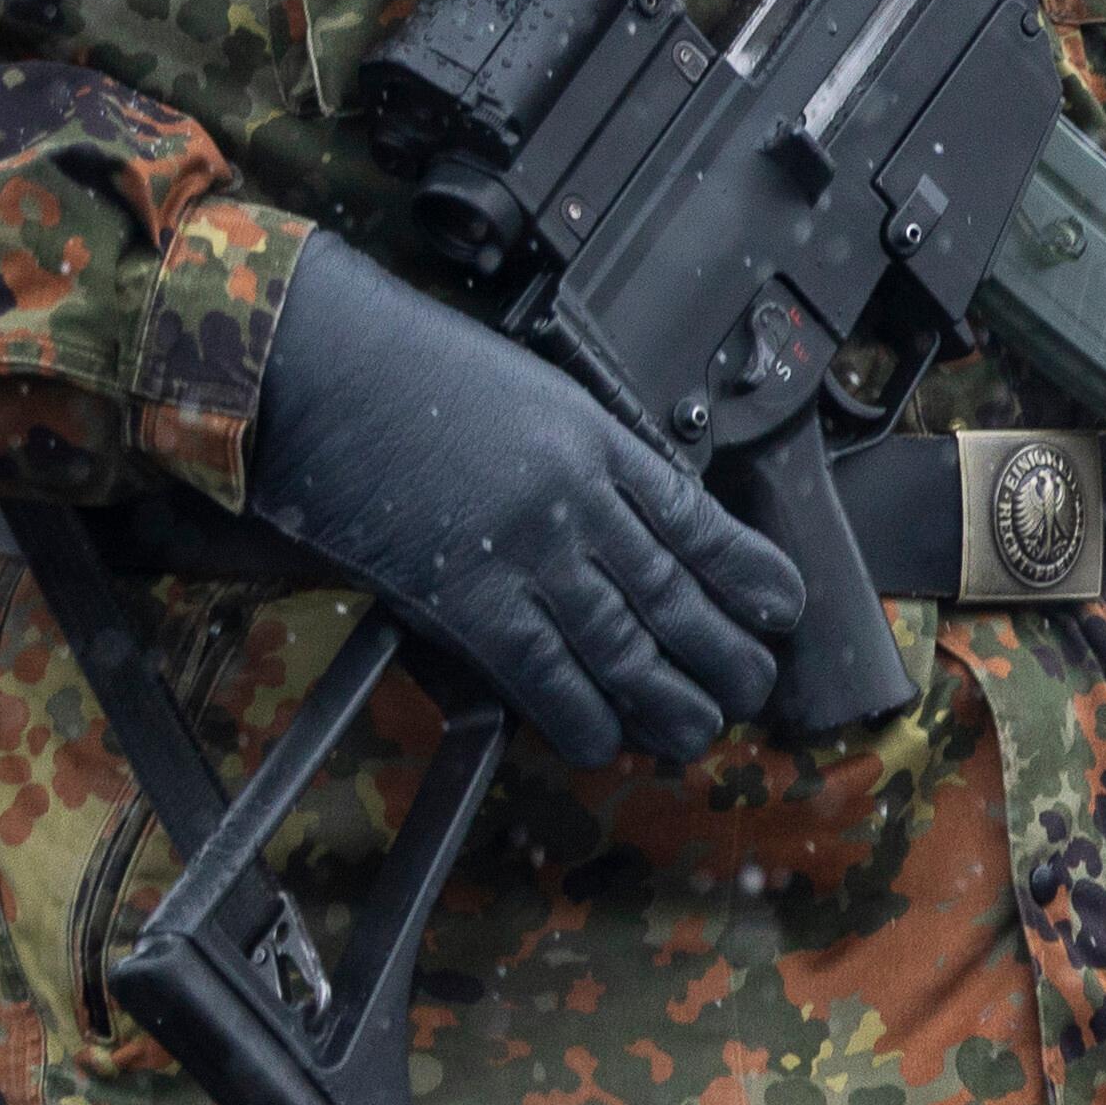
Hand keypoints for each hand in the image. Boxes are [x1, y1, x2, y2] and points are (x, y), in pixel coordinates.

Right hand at [237, 234, 802, 772]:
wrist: (323, 367)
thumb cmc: (404, 369)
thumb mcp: (522, 389)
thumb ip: (576, 448)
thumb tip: (622, 514)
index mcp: (591, 435)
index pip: (692, 517)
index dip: (746, 571)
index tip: (781, 606)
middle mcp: (575, 495)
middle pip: (671, 589)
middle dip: (722, 649)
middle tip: (751, 688)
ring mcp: (526, 548)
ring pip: (622, 641)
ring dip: (667, 696)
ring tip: (697, 729)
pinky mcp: (467, 593)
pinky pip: (543, 670)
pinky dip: (579, 712)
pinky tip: (604, 737)